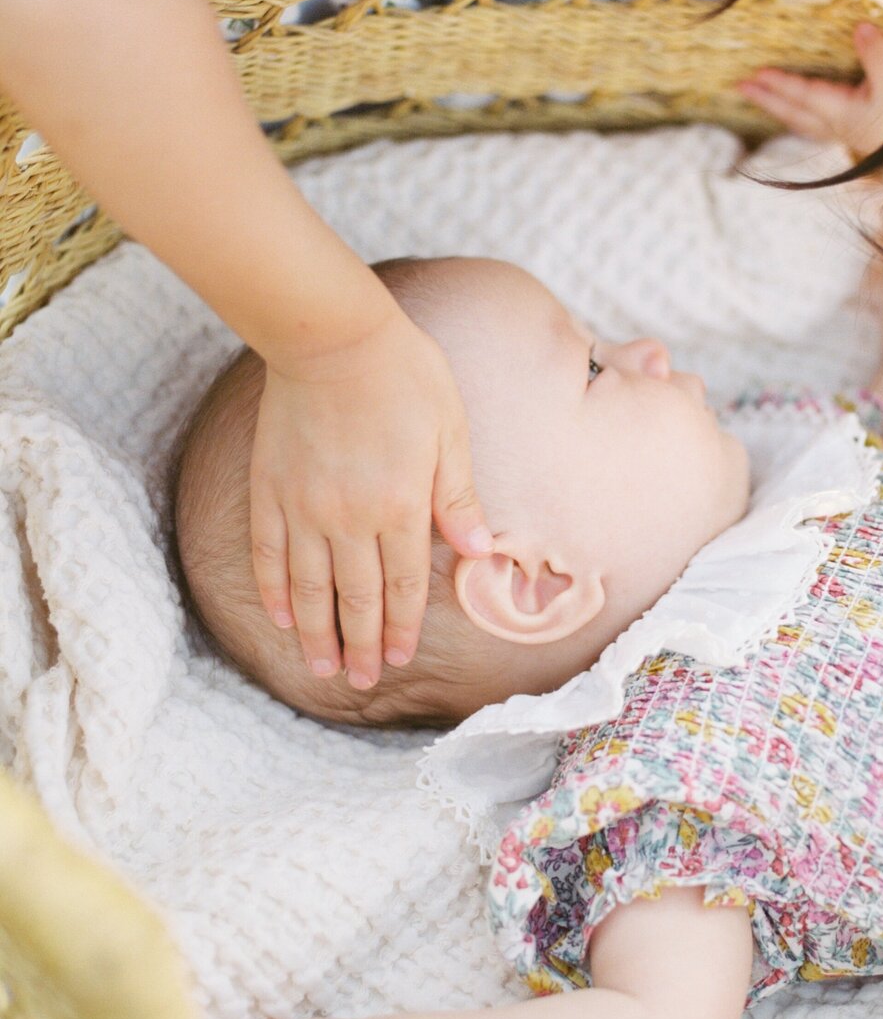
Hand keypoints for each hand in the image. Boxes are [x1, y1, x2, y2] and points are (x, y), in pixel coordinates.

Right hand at [249, 307, 493, 688]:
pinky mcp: (269, 488)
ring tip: (319, 667)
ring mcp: (303, 506)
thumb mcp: (450, 430)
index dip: (400, 627)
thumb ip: (457, 495)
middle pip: (354, 597)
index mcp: (400, 505)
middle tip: (357, 681)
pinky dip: (273, 588)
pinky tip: (280, 614)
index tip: (397, 659)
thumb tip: (480, 551)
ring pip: (307, 586)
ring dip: (315, 631)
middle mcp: (348, 517)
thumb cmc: (404, 375)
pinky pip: (267, 551)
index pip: (401, 585)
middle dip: (359, 644)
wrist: (331, 336)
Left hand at [739, 21, 882, 185]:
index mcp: (842, 111)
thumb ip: (878, 55)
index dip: (780, 83)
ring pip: (802, 121)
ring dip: (779, 110)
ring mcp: (846, 133)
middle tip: (740, 88)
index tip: (756, 74)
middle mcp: (837, 125)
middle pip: (793, 112)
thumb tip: (860, 27)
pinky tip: (801, 114)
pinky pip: (816, 126)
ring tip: (760, 99)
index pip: (803, 94)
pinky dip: (801, 118)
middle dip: (766, 99)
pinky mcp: (858, 135)